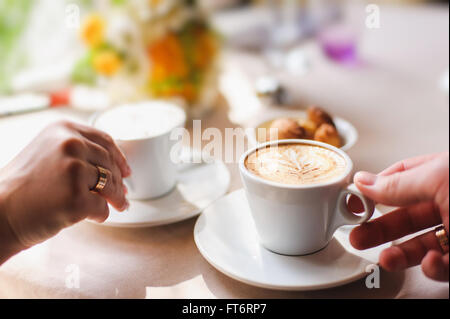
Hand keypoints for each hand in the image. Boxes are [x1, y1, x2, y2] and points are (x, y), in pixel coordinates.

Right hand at [0, 121, 130, 262]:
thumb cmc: (22, 187)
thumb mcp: (47, 153)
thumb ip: (78, 152)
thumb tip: (118, 167)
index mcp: (63, 129)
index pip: (104, 140)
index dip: (119, 157)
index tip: (126, 169)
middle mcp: (71, 144)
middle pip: (110, 163)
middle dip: (120, 182)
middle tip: (123, 194)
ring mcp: (74, 170)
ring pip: (111, 185)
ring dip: (116, 198)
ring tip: (118, 205)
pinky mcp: (77, 197)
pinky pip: (101, 207)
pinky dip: (100, 214)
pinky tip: (93, 216)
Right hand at [349, 152, 448, 281]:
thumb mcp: (440, 178)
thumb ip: (398, 183)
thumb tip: (364, 181)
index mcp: (442, 173)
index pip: (403, 176)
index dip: (377, 188)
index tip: (355, 200)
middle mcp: (449, 201)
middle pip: (406, 216)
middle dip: (379, 228)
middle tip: (357, 235)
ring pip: (422, 245)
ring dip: (400, 254)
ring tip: (385, 259)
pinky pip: (444, 267)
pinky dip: (434, 268)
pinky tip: (432, 261)